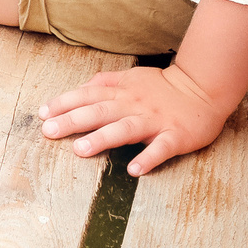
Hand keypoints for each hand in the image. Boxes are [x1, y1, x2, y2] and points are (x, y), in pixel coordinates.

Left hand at [37, 63, 232, 176]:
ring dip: (102, 139)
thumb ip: (105, 81)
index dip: (64, 103)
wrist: (205, 88)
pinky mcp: (175, 136)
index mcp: (123, 91)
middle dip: (73, 121)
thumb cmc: (163, 87)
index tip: (42, 114)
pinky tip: (134, 170)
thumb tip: (79, 88)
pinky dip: (148, 158)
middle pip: (100, 111)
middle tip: (48, 131)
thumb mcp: (132, 77)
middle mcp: (135, 105)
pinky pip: (161, 148)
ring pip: (125, 129)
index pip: (88, 95)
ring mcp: (155, 121)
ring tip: (79, 150)